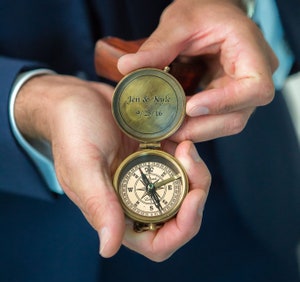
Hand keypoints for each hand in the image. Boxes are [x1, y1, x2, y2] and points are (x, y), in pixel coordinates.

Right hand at [15, 74, 210, 260]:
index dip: (182, 230)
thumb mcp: (83, 167)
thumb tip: (109, 249)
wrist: (77, 99)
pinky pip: (182, 164)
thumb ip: (98, 205)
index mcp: (117, 211)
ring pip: (187, 189)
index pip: (157, 243)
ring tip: (187, 146)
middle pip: (181, 215)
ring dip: (195, 171)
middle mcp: (136, 199)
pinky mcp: (154, 156)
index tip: (193, 198)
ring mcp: (148, 177)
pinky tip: (184, 137)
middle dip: (196, 193)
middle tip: (192, 162)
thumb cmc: (72, 132)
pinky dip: (189, 155)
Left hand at [118, 0, 277, 141]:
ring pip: (227, 124)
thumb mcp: (180, 22)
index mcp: (251, 50)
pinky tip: (175, 125)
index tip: (191, 107)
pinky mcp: (230, 100)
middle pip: (237, 117)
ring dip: (197, 131)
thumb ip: (157, 46)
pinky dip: (196, 126)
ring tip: (168, 129)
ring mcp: (243, 92)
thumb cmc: (203, 12)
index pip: (254, 88)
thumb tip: (126, 67)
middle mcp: (255, 75)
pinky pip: (216, 121)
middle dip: (202, 127)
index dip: (225, 103)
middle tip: (169, 129)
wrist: (211, 17)